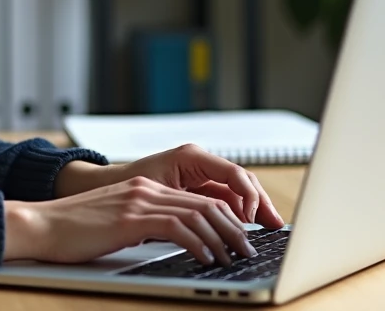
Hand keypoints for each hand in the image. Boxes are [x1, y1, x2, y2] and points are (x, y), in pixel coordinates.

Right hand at [4, 176, 258, 265]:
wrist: (42, 224)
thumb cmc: (74, 230)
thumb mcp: (118, 223)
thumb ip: (146, 224)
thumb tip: (177, 241)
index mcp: (145, 188)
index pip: (198, 198)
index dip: (226, 217)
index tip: (242, 237)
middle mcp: (146, 189)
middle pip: (206, 203)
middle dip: (235, 227)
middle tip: (250, 249)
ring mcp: (139, 201)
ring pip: (198, 214)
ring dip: (223, 238)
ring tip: (236, 256)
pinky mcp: (131, 218)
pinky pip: (177, 228)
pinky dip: (198, 243)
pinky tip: (207, 258)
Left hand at [117, 144, 284, 227]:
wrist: (109, 186)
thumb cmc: (128, 187)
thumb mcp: (161, 197)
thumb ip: (191, 206)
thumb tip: (218, 221)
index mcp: (191, 157)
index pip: (233, 173)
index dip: (249, 196)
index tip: (252, 219)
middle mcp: (199, 161)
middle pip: (242, 180)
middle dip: (260, 202)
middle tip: (276, 225)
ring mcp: (200, 173)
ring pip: (237, 190)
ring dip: (254, 208)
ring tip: (270, 228)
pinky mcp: (198, 185)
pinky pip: (225, 197)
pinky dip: (238, 211)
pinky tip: (247, 227)